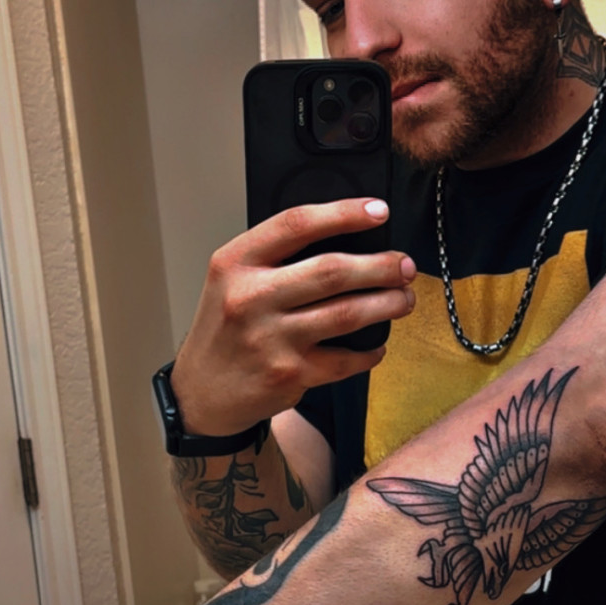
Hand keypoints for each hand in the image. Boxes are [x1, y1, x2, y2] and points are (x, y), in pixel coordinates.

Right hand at [171, 198, 415, 434]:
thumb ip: (274, 258)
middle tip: (403, 265)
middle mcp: (251, 298)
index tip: (378, 211)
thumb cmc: (225, 330)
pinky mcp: (289, 374)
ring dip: (387, 304)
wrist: (202, 393)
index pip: (296, 225)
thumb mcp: (231, 281)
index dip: (344, 214)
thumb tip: (346, 239)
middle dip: (380, 265)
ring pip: (347, 314)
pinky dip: (370, 351)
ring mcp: (270, 339)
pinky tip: (377, 343)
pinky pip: (345, 358)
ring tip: (403, 298)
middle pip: (332, 271)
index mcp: (235, 264)